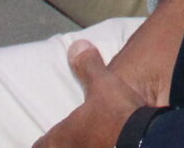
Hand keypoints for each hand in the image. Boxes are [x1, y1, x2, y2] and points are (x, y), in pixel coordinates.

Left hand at [31, 38, 154, 147]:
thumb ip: (88, 66)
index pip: (40, 145)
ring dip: (82, 144)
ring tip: (90, 138)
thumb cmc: (116, 114)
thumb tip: (77, 46)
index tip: (47, 139)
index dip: (44, 142)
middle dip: (63, 143)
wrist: (143, 140)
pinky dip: (98, 146)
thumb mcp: (103, 83)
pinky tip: (108, 142)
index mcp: (62, 137)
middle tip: (70, 136)